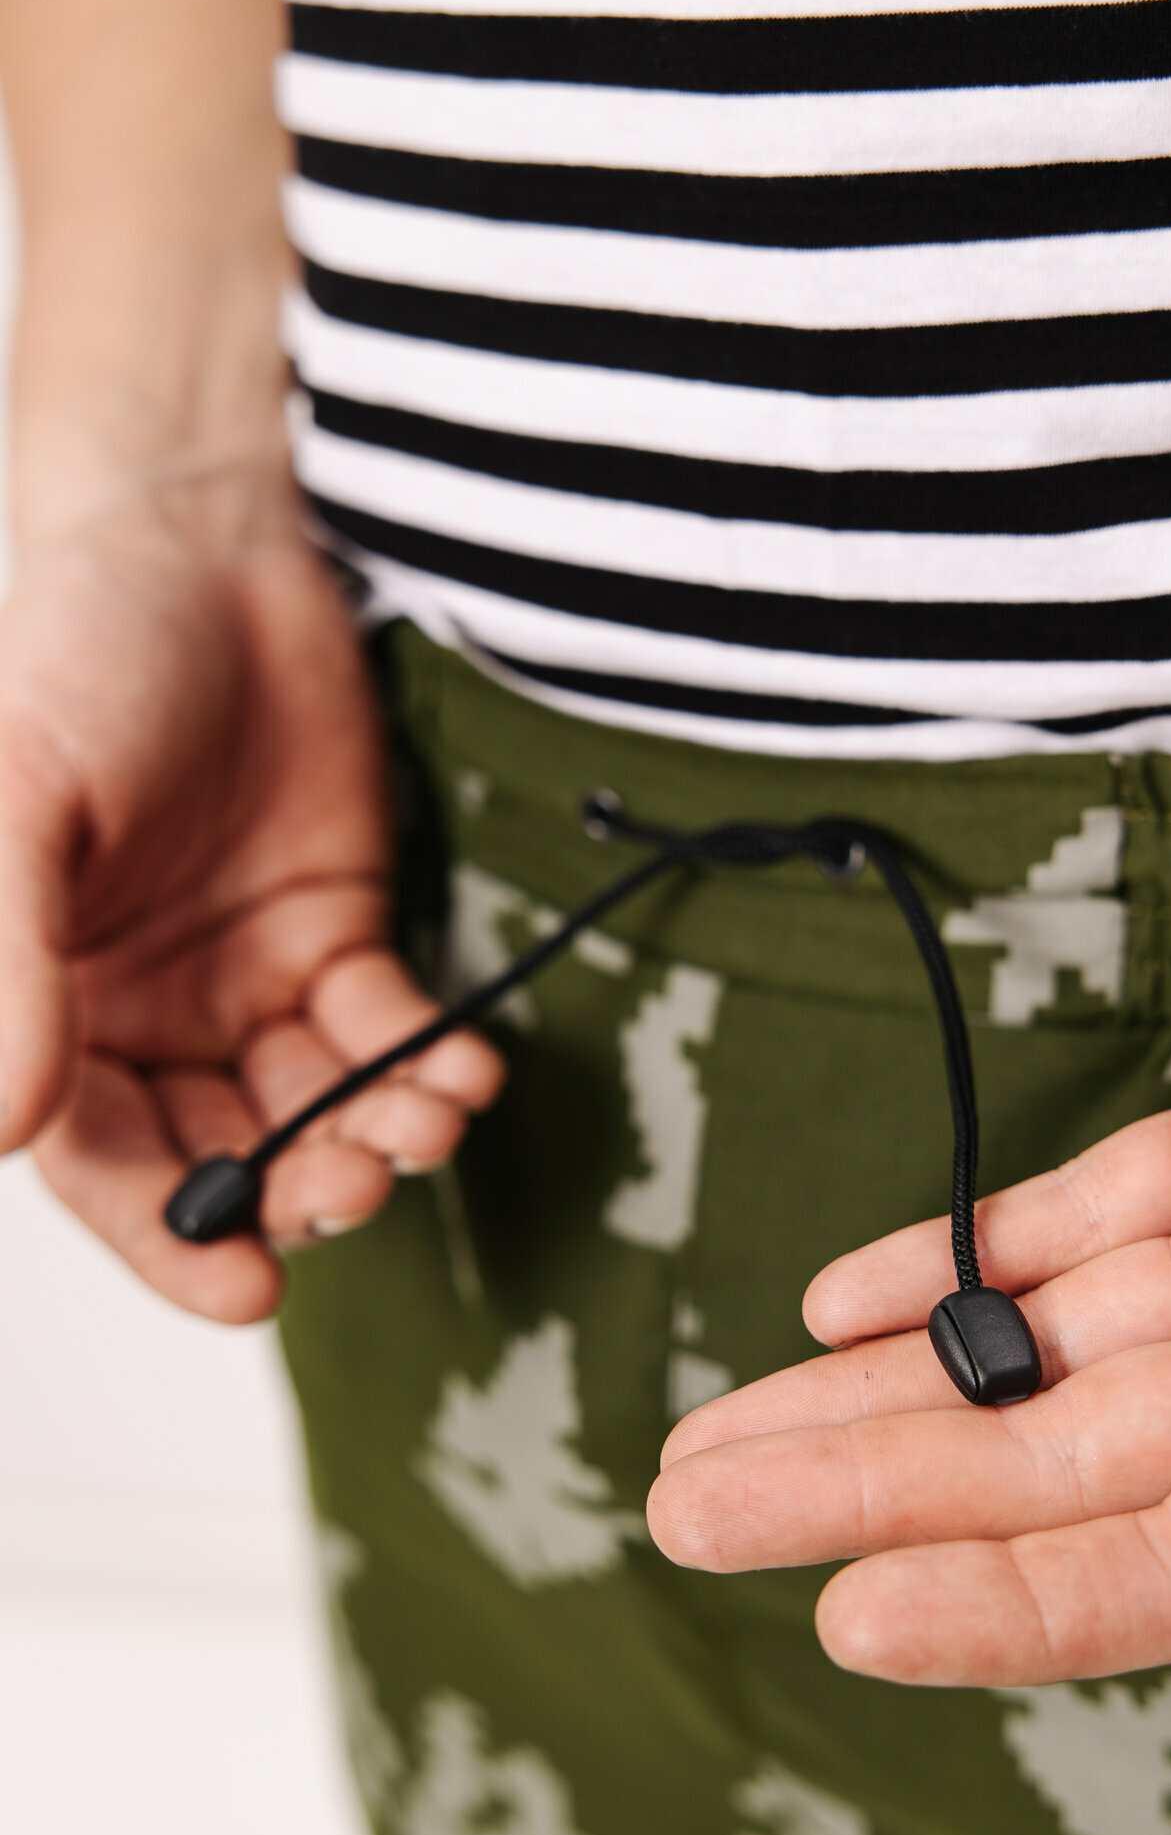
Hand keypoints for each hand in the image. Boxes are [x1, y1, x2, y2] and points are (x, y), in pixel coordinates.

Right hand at [0, 482, 501, 1323]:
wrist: (202, 545)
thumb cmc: (75, 651)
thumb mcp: (16, 802)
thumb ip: (3, 963)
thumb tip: (5, 1129)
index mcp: (41, 1004)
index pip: (99, 1160)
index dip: (167, 1238)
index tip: (247, 1289)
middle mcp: (141, 1018)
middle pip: (219, 1153)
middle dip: (294, 1186)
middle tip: (357, 1181)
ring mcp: (244, 983)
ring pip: (312, 1106)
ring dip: (375, 1132)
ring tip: (425, 1122)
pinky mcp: (336, 936)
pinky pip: (383, 1029)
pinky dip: (426, 1059)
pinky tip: (462, 1065)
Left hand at [648, 933, 1170, 1684]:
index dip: (1021, 1611)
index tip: (844, 1616)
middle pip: (1057, 1462)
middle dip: (865, 1490)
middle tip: (680, 1511)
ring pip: (1036, 1346)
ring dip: (870, 1386)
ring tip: (712, 1434)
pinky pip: (1077, 1221)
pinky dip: (960, 1260)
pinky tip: (835, 1306)